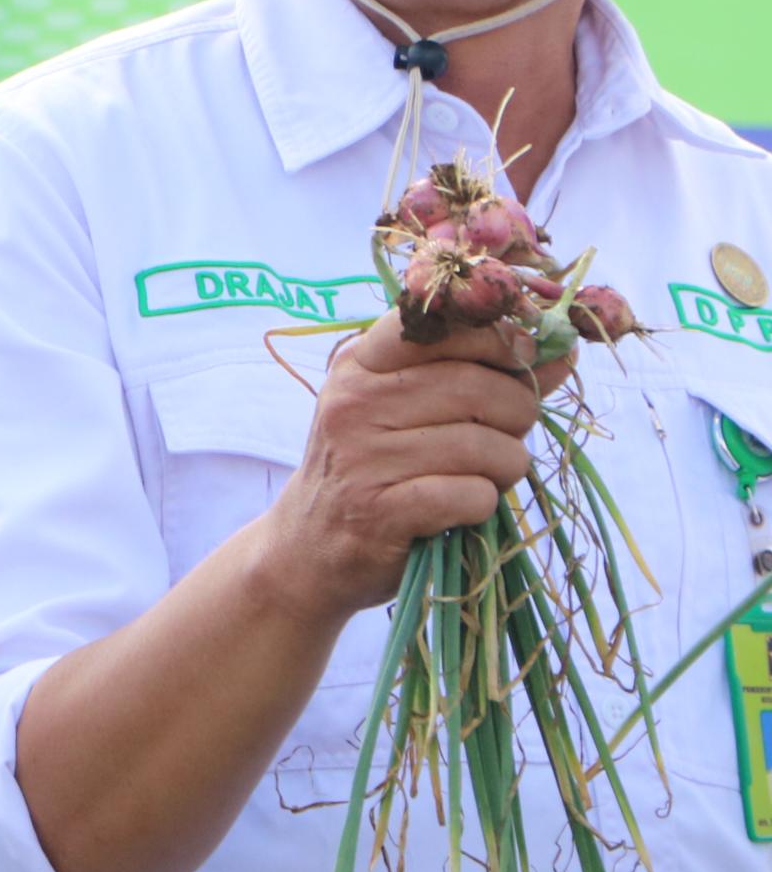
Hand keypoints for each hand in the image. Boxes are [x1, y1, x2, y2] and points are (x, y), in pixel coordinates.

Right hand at [253, 311, 549, 621]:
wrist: (311, 545)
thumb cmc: (374, 465)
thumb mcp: (406, 405)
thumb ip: (477, 373)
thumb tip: (561, 350)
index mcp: (360, 364)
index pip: (441, 325)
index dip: (498, 337)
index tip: (523, 359)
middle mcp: (354, 403)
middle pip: (479, 389)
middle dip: (517, 415)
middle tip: (505, 436)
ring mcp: (363, 458)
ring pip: (486, 447)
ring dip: (505, 468)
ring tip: (483, 476)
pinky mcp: (380, 512)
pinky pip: (472, 496)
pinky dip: (482, 505)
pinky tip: (461, 508)